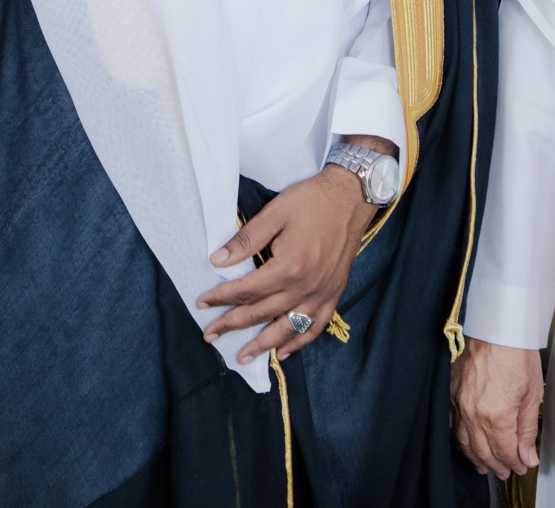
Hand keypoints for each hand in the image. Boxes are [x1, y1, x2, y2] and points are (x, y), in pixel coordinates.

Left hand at [196, 141, 387, 363]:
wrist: (351, 197)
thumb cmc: (312, 201)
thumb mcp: (275, 213)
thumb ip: (246, 239)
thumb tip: (217, 260)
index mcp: (288, 267)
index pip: (246, 291)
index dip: (221, 297)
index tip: (202, 302)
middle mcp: (305, 287)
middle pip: (261, 313)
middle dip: (232, 325)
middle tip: (209, 335)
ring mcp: (321, 293)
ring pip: (287, 328)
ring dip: (263, 344)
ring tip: (243, 357)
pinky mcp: (333, 293)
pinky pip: (315, 326)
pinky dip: (299, 342)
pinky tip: (284, 351)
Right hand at [451, 337, 542, 477]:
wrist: (495, 324)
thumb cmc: (515, 351)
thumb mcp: (532, 392)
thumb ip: (527, 429)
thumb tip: (528, 456)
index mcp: (496, 415)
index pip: (505, 451)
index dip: (515, 463)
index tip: (522, 466)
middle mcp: (473, 413)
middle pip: (484, 451)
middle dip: (497, 465)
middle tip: (506, 471)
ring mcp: (458, 403)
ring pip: (464, 441)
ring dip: (476, 457)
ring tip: (485, 466)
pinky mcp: (450, 392)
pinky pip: (451, 424)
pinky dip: (459, 438)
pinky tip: (465, 443)